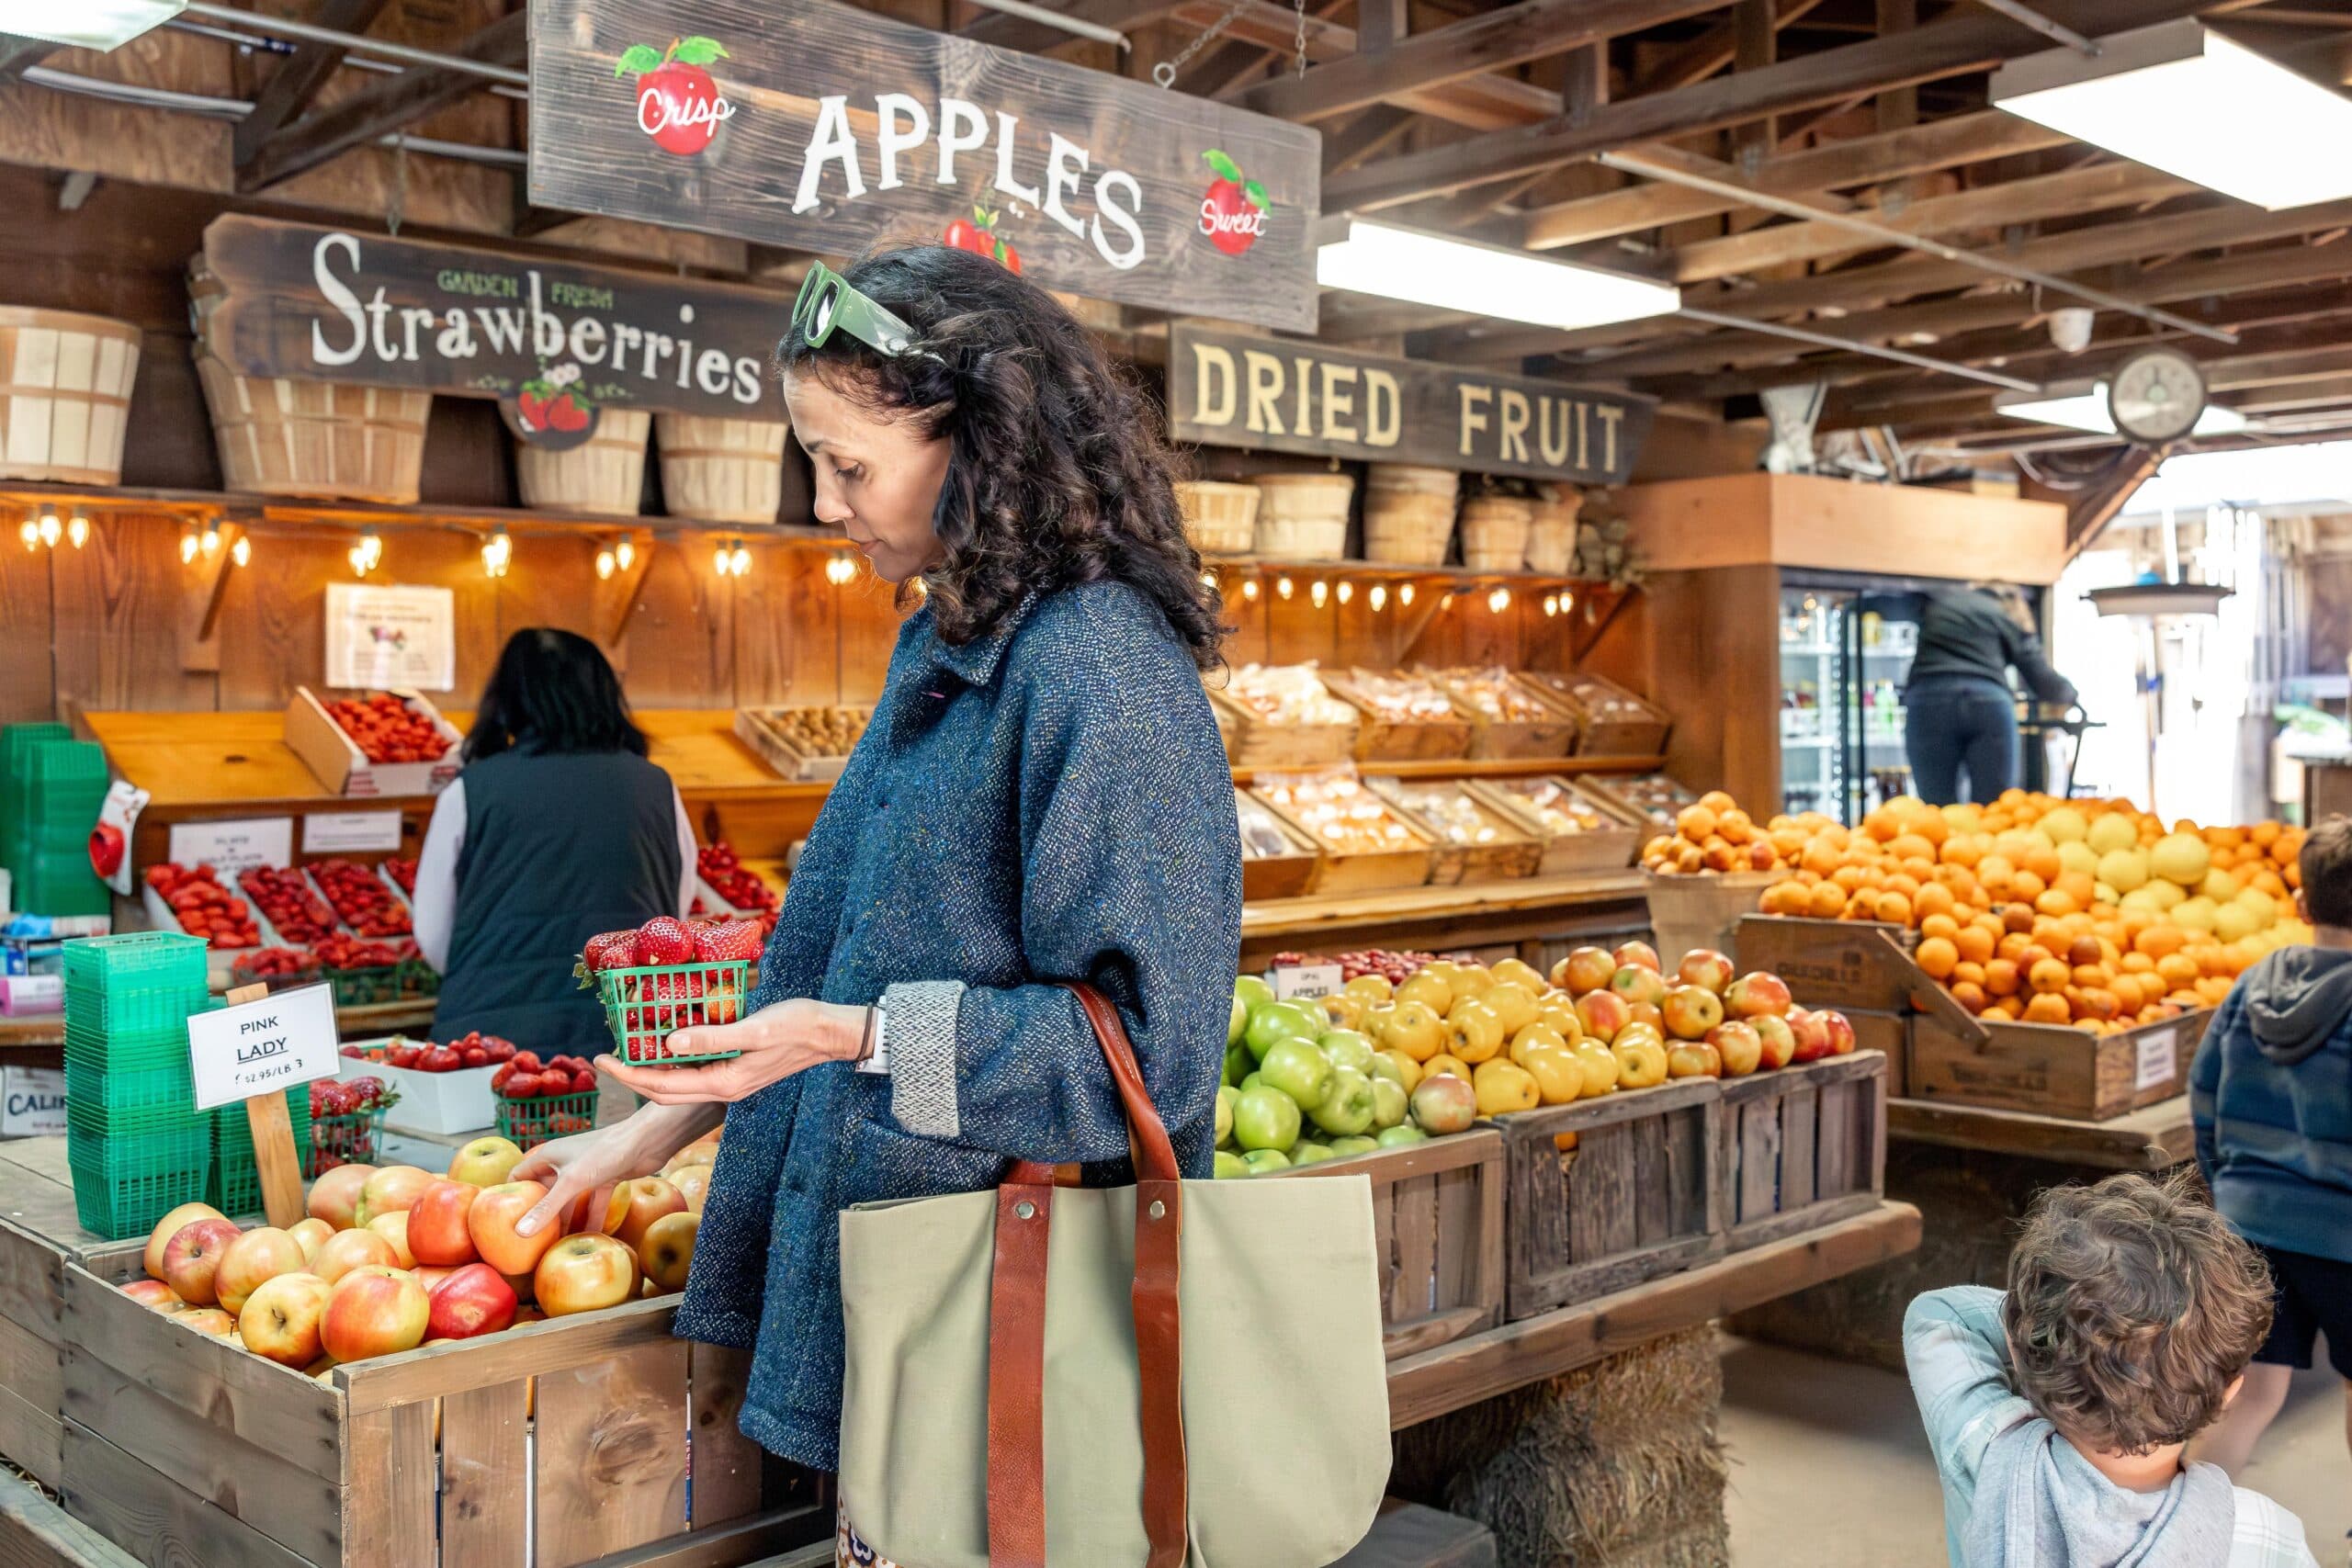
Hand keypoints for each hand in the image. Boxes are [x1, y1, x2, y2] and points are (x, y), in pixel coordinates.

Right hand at [513, 1119, 657, 1237]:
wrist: (649, 1140)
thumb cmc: (607, 1151)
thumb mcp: (572, 1181)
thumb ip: (548, 1207)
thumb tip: (520, 1232)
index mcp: (549, 1156)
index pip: (520, 1176)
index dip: (511, 1195)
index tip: (502, 1221)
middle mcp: (565, 1162)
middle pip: (546, 1192)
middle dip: (540, 1215)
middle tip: (531, 1242)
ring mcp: (587, 1171)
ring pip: (571, 1200)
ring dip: (567, 1221)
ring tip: (557, 1246)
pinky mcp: (607, 1178)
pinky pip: (594, 1203)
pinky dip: (592, 1219)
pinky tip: (590, 1238)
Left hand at [597, 997, 867, 1105]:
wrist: (832, 1033)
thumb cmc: (798, 1026)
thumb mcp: (755, 1028)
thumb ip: (712, 1037)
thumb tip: (668, 1043)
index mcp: (725, 1082)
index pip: (663, 1085)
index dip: (628, 1074)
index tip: (602, 1060)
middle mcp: (725, 1088)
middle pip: (665, 1092)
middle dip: (631, 1077)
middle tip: (603, 1059)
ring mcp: (732, 1082)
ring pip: (680, 1085)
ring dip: (651, 1073)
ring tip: (627, 1054)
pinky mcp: (738, 1071)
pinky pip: (696, 1074)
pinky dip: (674, 1065)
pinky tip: (666, 1047)